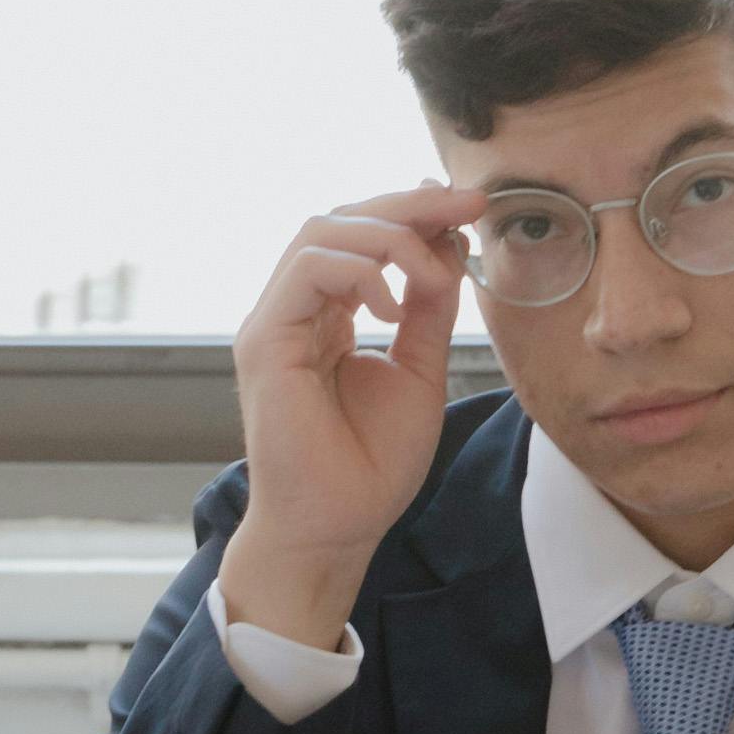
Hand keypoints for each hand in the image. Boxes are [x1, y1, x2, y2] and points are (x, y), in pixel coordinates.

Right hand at [226, 184, 476, 652]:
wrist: (337, 529)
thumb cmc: (370, 467)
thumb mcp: (420, 371)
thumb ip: (428, 310)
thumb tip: (447, 247)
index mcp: (326, 316)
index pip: (362, 237)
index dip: (415, 212)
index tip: (469, 209)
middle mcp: (294, 311)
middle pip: (341, 219)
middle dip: (409, 204)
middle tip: (464, 207)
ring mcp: (274, 322)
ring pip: (321, 231)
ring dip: (389, 234)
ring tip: (433, 270)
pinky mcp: (264, 340)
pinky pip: (307, 270)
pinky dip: (359, 270)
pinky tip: (394, 304)